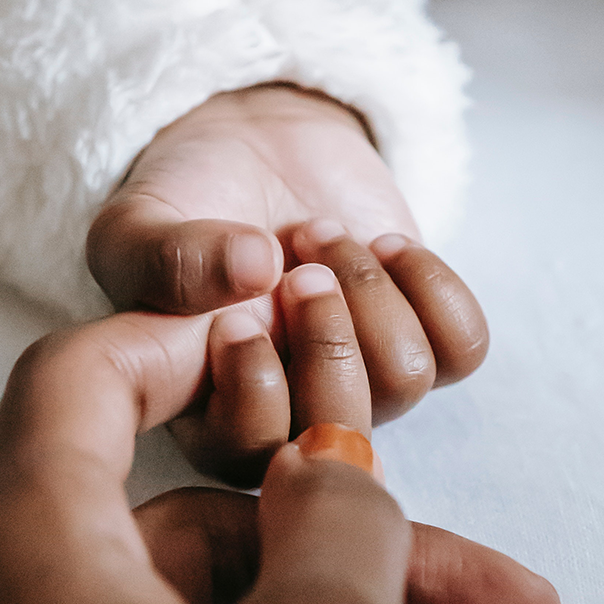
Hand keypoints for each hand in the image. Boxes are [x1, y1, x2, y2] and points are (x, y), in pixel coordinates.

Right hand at [86, 84, 487, 433]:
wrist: (253, 148)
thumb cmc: (186, 203)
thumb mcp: (140, 226)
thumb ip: (167, 259)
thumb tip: (254, 271)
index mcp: (210, 413)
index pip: (250, 456)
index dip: (256, 387)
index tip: (235, 315)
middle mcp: (291, 413)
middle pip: (341, 433)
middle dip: (327, 339)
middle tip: (298, 268)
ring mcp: (361, 381)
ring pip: (405, 382)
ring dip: (370, 292)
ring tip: (323, 236)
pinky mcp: (419, 338)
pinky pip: (464, 347)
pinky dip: (432, 284)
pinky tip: (384, 246)